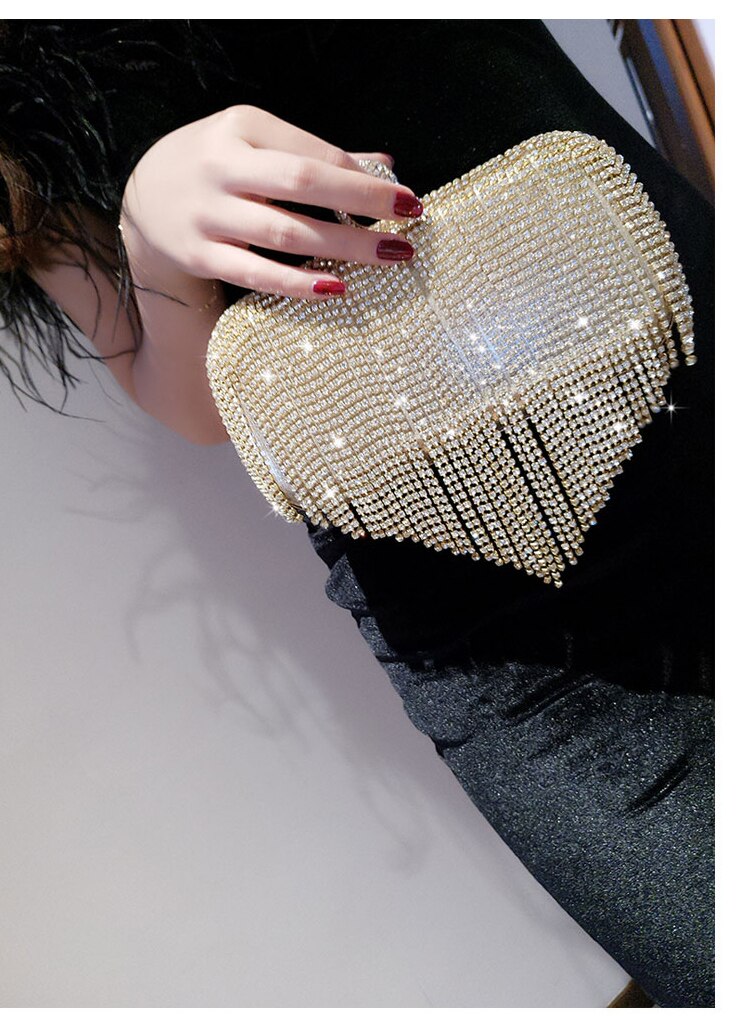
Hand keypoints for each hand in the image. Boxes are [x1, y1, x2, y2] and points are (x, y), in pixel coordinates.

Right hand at [119, 104, 422, 299]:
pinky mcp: (199, 255)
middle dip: (361, 204)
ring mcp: (208, 213)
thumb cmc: (219, 169)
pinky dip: (297, 283)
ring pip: (285, 233)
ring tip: (389, 257)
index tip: (405, 199)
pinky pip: (256, 273)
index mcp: (242, 128)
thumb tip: (385, 165)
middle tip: (407, 223)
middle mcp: (222, 166)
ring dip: (343, 247)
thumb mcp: (258, 146)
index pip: (313, 152)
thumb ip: (317, 156)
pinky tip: (336, 289)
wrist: (143, 199)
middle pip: (301, 184)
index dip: (362, 179)